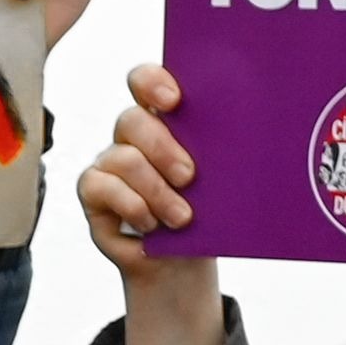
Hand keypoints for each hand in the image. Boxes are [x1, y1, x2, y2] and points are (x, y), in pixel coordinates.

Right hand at [78, 64, 224, 344]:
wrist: (180, 263)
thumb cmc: (205, 213)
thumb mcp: (220, 178)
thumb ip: (222, 149)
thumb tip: (252, 130)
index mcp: (164, 118)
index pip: (145, 81)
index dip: (152, 82)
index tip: (175, 100)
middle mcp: (133, 135)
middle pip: (131, 119)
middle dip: (162, 148)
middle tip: (189, 177)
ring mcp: (109, 161)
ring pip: (124, 158)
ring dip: (156, 191)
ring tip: (181, 218)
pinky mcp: (93, 190)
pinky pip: (103, 187)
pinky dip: (133, 206)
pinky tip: (151, 224)